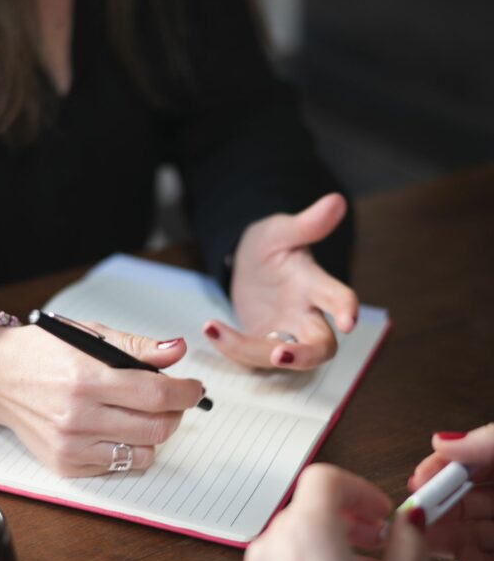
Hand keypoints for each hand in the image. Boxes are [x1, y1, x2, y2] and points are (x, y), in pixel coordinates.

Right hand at [0, 323, 203, 475]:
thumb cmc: (44, 352)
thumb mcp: (89, 335)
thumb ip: (137, 347)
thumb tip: (177, 351)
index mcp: (87, 379)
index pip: (156, 394)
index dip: (186, 392)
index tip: (194, 388)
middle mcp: (78, 416)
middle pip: (156, 427)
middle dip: (175, 412)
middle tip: (171, 399)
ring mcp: (71, 445)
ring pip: (143, 453)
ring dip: (154, 433)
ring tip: (142, 414)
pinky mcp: (65, 464)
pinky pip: (119, 465)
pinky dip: (127, 449)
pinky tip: (114, 427)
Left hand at [205, 194, 357, 369]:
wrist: (244, 264)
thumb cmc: (271, 247)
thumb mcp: (280, 232)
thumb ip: (306, 223)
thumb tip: (336, 201)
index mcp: (314, 284)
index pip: (338, 297)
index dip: (346, 309)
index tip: (349, 321)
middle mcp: (306, 314)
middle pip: (321, 346)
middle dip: (305, 355)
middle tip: (281, 355)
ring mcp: (284, 333)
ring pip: (282, 359)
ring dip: (252, 352)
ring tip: (215, 329)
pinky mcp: (261, 344)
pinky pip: (251, 358)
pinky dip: (231, 348)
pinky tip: (210, 329)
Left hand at [233, 464, 426, 560]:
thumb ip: (408, 544)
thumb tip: (409, 523)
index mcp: (306, 532)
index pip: (324, 479)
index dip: (356, 489)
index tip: (378, 513)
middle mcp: (270, 547)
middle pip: (305, 511)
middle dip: (343, 521)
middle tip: (374, 544)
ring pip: (288, 543)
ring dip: (322, 549)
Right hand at [409, 424, 493, 560]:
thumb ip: (486, 441)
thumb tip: (443, 442)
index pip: (466, 463)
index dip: (440, 470)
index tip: (419, 478)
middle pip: (465, 502)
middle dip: (436, 509)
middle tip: (413, 515)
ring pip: (473, 535)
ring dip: (447, 539)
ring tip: (427, 540)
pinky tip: (464, 560)